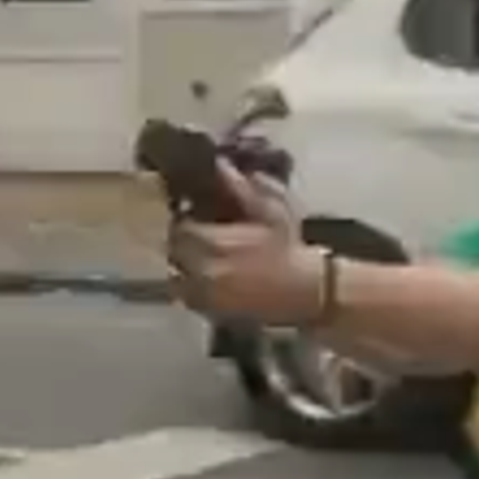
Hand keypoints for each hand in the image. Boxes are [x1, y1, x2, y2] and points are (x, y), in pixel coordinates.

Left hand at [166, 161, 323, 324]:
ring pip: (176, 277)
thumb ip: (242, 188)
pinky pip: (188, 298)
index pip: (179, 229)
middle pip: (173, 253)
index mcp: (214, 242)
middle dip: (179, 244)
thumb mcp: (271, 210)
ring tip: (195, 259)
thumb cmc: (289, 247)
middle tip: (191, 237)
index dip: (182, 222)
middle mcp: (203, 270)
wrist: (306, 290)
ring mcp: (205, 294)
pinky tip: (204, 280)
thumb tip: (221, 165)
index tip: (190, 217)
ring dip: (180, 267)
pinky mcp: (212, 313)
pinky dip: (189, 288)